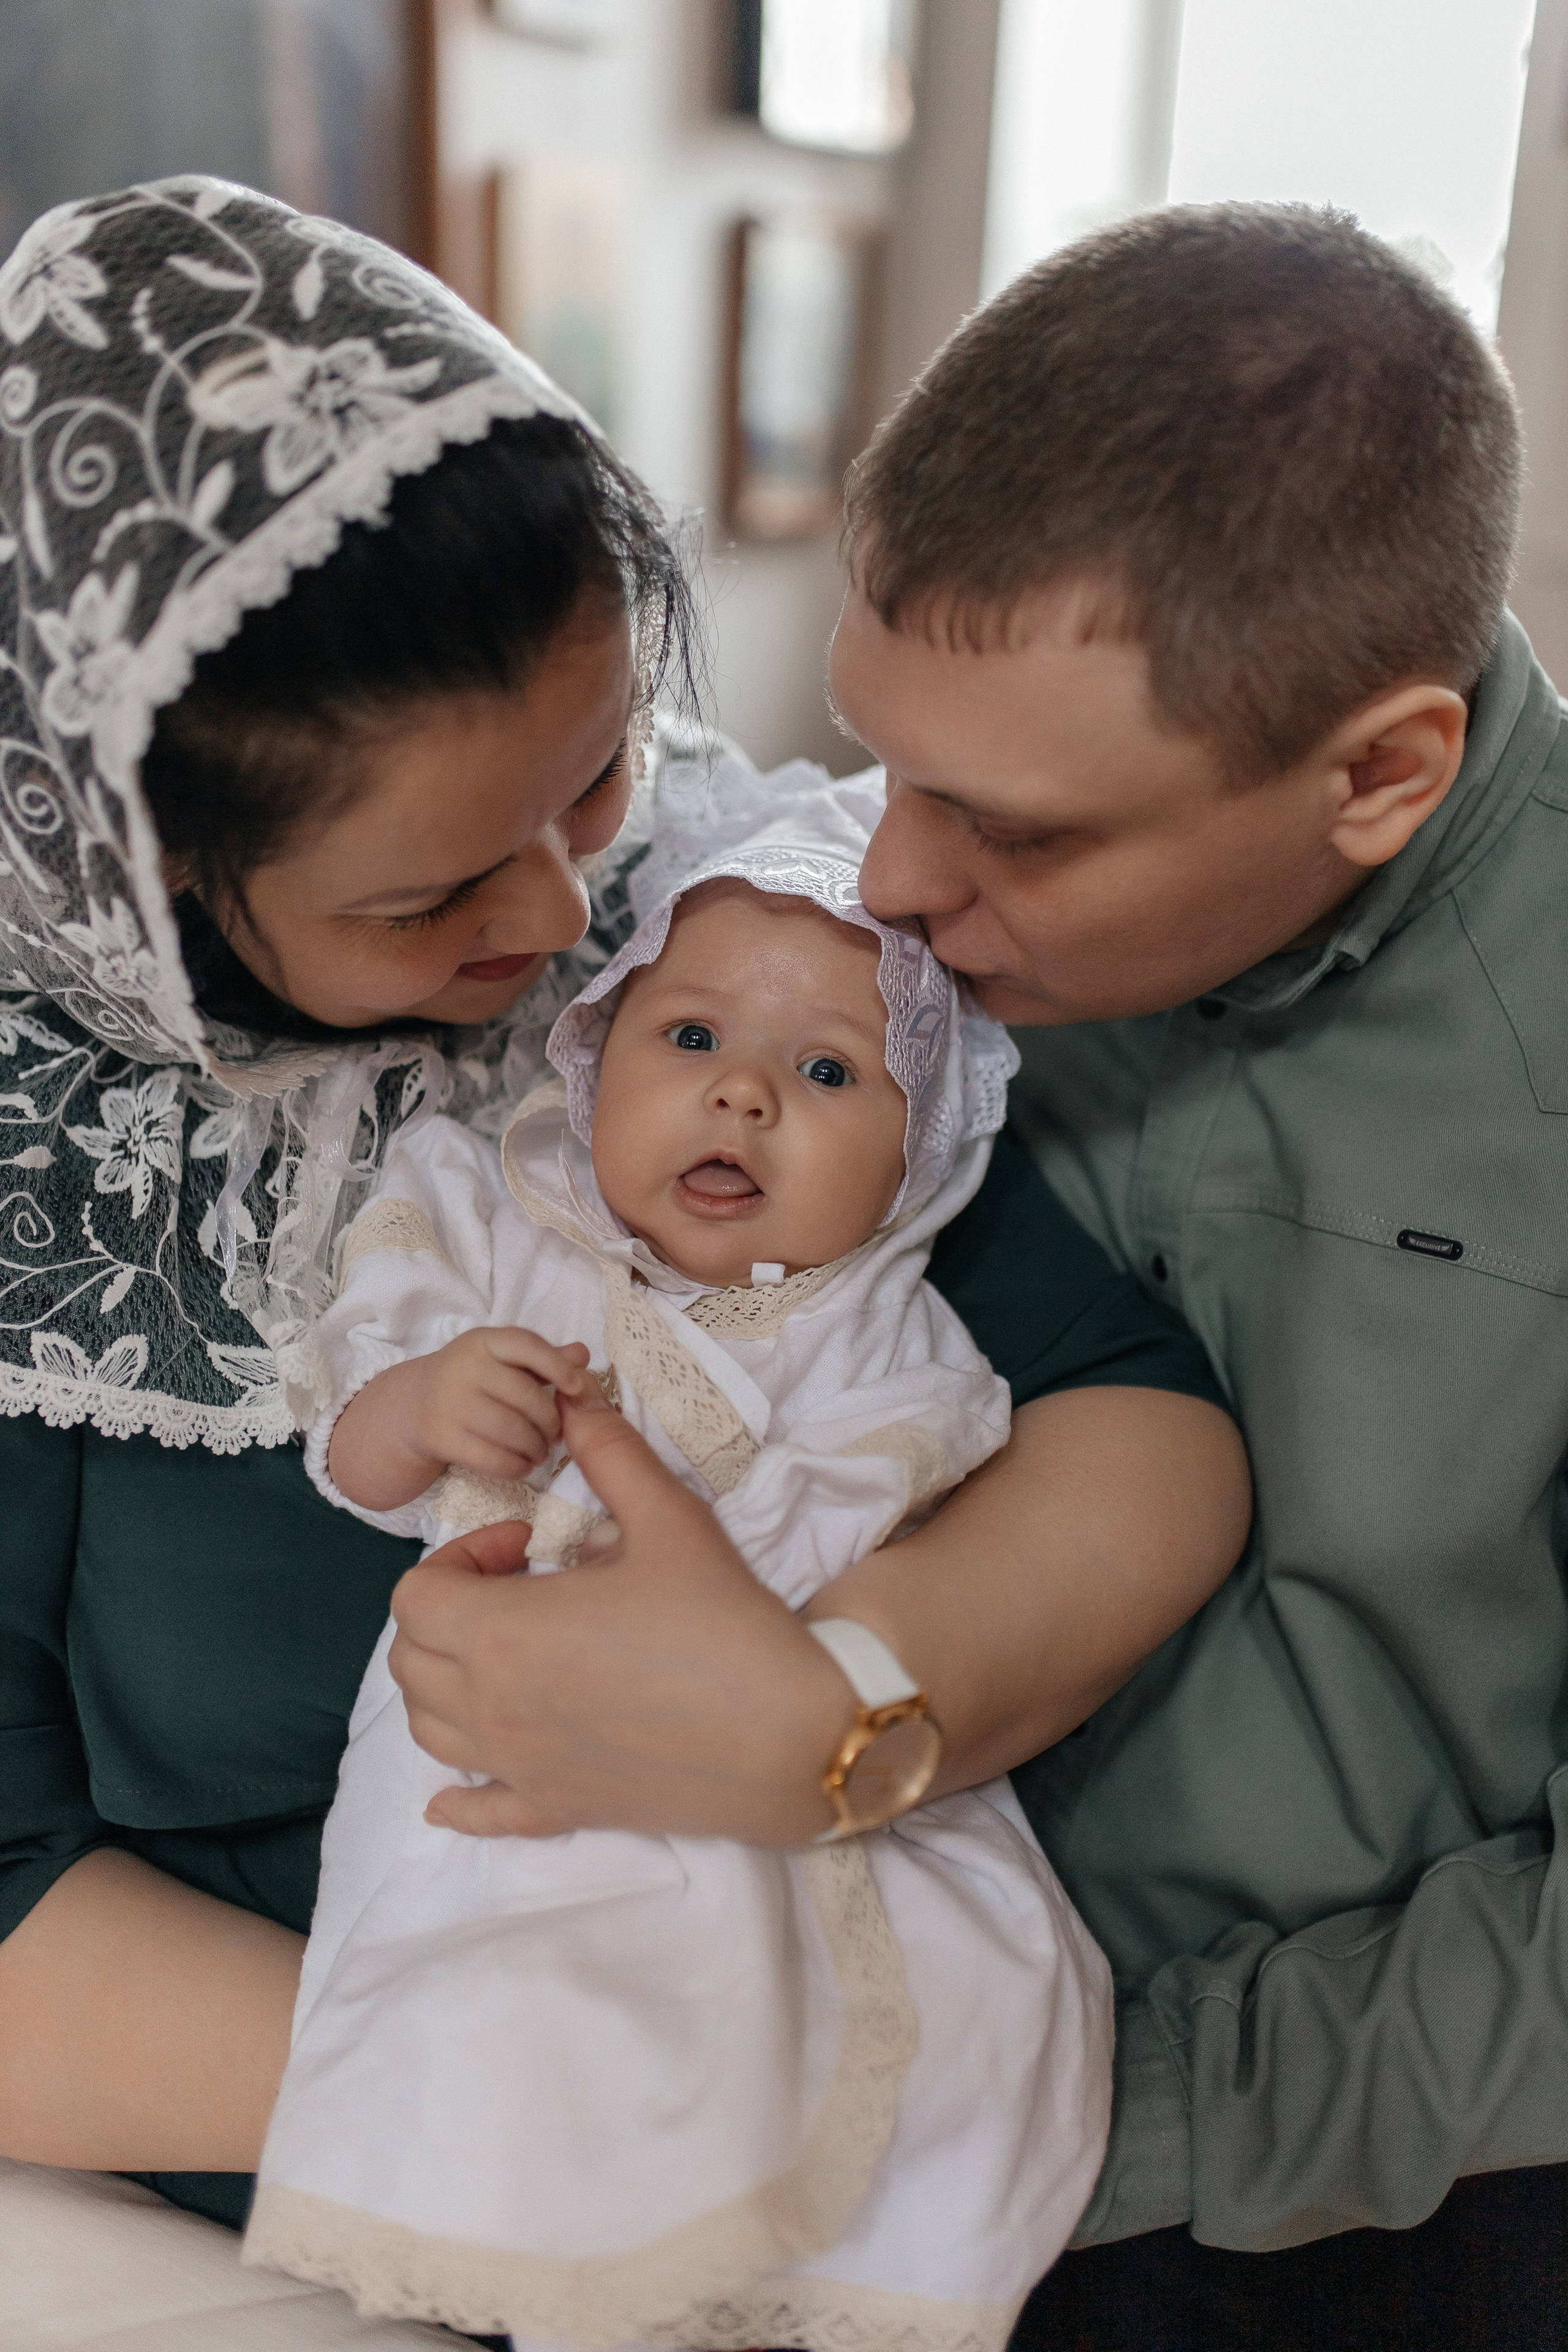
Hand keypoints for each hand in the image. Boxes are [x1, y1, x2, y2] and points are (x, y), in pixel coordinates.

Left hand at [388, 1384, 850, 1842]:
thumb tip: (575, 1401)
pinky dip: (458, 1798)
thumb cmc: (724, 1622)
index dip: (459, 1556)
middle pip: (410, 1660)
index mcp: (504, 1633)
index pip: (416, 1595)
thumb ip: (610, 1454)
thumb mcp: (668, 1517)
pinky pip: (479, 1810)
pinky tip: (453, 1794)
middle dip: (448, 1611)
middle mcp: (492, 1708)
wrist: (788, 1732)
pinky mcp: (555, 1807)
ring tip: (509, 1653)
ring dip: (446, 1683)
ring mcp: (519, 1766)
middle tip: (520, 1588)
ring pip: (430, 1729)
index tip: (525, 1544)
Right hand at [409, 1326, 591, 1479]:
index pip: (526, 1345)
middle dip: (550, 1421)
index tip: (576, 1387)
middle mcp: (463, 1367)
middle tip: (556, 1434)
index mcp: (482, 1341)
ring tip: (541, 1451)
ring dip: (536, 1448)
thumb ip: (543, 1358)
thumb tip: (583, 1354)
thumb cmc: (473, 1380)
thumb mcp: (503, 1361)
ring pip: (512, 1431)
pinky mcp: (442, 1437)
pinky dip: (516, 1467)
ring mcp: (449, 1403)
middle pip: (525, 1397)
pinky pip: (492, 1459)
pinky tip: (524, 1466)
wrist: (412, 1407)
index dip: (557, 1366)